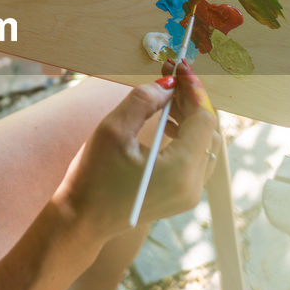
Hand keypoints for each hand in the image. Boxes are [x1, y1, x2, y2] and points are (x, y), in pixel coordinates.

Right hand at [52, 63, 219, 240]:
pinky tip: (165, 124)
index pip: (203, 118)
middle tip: (171, 78)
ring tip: (166, 99)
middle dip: (191, 100)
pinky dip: (186, 137)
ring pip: (205, 145)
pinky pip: (195, 159)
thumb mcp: (113, 130)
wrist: (82, 220)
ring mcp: (190, 194)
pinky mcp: (182, 196)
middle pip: (208, 131)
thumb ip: (143, 100)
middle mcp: (193, 185)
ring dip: (189, 118)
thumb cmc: (93, 177)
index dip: (193, 90)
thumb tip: (167, 85)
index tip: (179, 69)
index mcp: (180, 169)